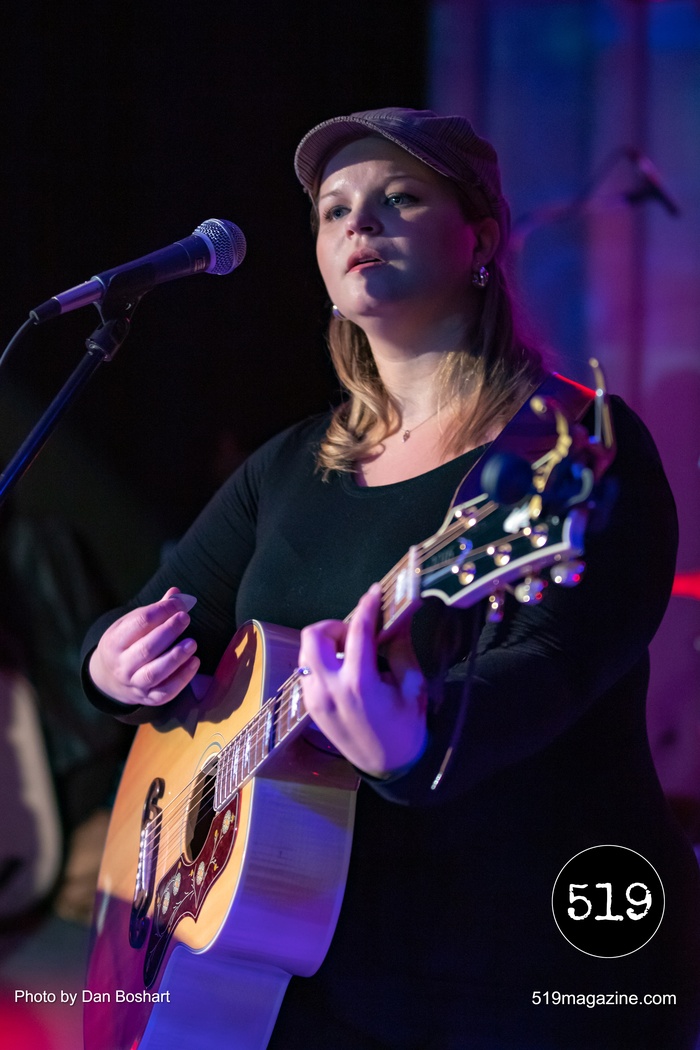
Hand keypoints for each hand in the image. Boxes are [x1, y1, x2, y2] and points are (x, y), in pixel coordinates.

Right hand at [89, 587, 199, 705]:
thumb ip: (154, 610)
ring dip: (176, 657)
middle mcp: (122, 665)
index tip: (179, 604)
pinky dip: (182, 678)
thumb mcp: (129, 624)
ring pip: (155, 673)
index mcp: (115, 642)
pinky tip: (195, 662)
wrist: (108, 679)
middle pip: (146, 649)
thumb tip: (177, 593)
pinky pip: (166, 692)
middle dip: (169, 631)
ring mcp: (134, 683)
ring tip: (192, 643)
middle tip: (185, 618)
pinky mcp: (148, 697)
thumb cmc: (125, 644)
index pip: (140, 623)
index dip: (162, 610)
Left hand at [298, 583, 427, 776]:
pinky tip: (344, 670)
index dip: (367, 605)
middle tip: (358, 634)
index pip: (358, 630)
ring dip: (326, 642)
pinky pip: (307, 670)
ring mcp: (314, 698)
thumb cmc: (407, 728)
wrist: (389, 767)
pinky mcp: (309, 706)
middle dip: (336, 625)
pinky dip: (322, 661)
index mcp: (358, 683)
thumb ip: (400, 648)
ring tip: (351, 652)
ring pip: (306, 651)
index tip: (375, 591)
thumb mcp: (412, 687)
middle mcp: (329, 688)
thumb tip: (399, 616)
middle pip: (314, 635)